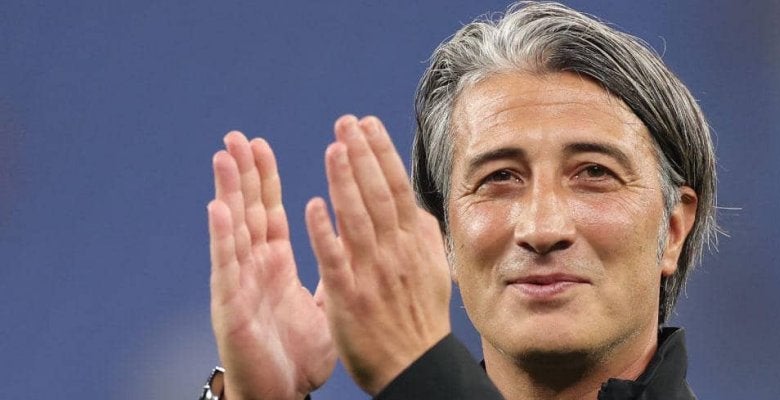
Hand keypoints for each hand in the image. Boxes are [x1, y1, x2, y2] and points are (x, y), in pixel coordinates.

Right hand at [208, 132, 335, 399]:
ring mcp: (240, 285)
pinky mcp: (232, 307)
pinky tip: (218, 208)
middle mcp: (253, 268)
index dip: (264, 179)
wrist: (281, 393)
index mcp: (274, 265)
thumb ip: (331, 271)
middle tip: (236, 137)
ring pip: (233, 230)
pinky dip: (223, 237)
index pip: (269, 212)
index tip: (260, 145)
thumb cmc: (298, 354)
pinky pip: (228, 267)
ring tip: (223, 156)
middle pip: (247, 211)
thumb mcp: (322, 304)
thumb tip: (347, 247)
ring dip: (227, 192)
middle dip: (242, 173)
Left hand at [305, 116, 451, 394]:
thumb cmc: (419, 319)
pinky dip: (326, 232)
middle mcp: (395, 253)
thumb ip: (422, 236)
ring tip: (334, 146)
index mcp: (414, 244)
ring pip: (358, 219)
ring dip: (345, 181)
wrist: (413, 366)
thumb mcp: (433, 271)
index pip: (397, 189)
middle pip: (378, 195)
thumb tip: (415, 205)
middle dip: (362, 155)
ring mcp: (372, 274)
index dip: (381, 154)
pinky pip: (335, 260)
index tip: (367, 124)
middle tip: (346, 122)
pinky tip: (314, 205)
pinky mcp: (349, 297)